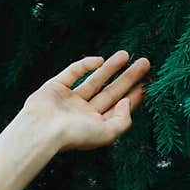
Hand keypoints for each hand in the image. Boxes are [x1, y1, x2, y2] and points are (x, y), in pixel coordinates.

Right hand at [21, 51, 150, 153]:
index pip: (118, 109)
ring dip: (111, 67)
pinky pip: (73, 72)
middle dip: (128, 78)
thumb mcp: (107, 133)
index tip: (147, 84)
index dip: (134, 96)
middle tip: (145, 62)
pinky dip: (85, 65)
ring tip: (127, 54)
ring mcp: (69, 99)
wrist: (43, 130)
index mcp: (95, 126)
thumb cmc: (75, 135)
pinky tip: (100, 60)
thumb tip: (127, 101)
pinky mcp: (56, 87)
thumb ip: (123, 120)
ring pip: (95, 80)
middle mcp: (83, 113)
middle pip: (111, 92)